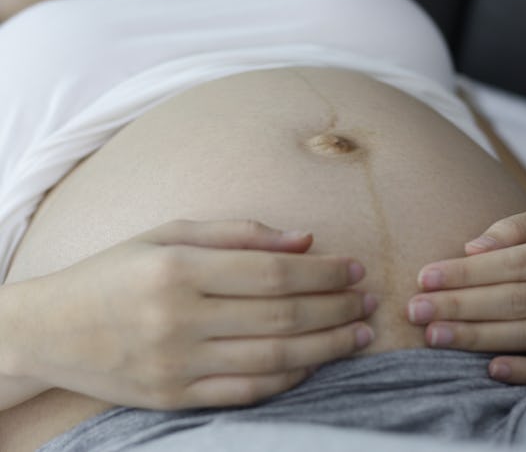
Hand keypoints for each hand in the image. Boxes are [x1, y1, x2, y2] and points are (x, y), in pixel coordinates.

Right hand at [2, 220, 375, 408]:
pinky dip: (290, 379)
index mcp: (178, 270)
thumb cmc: (115, 271)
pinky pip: (248, 393)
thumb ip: (238, 234)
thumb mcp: (168, 235)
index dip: (322, 272)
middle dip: (335, 307)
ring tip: (359, 333)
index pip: (272, 272)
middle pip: (281, 316)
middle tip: (368, 300)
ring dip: (327, 346)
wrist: (51, 329)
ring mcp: (176, 364)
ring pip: (273, 359)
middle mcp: (178, 319)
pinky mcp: (174, 398)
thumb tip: (304, 239)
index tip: (354, 268)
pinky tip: (317, 363)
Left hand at [406, 207, 525, 384]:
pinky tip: (490, 369)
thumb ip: (518, 227)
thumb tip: (474, 247)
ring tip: (433, 335)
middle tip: (415, 310)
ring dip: (477, 337)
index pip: (517, 262)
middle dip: (461, 305)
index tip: (425, 277)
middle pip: (518, 300)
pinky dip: (525, 370)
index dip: (469, 272)